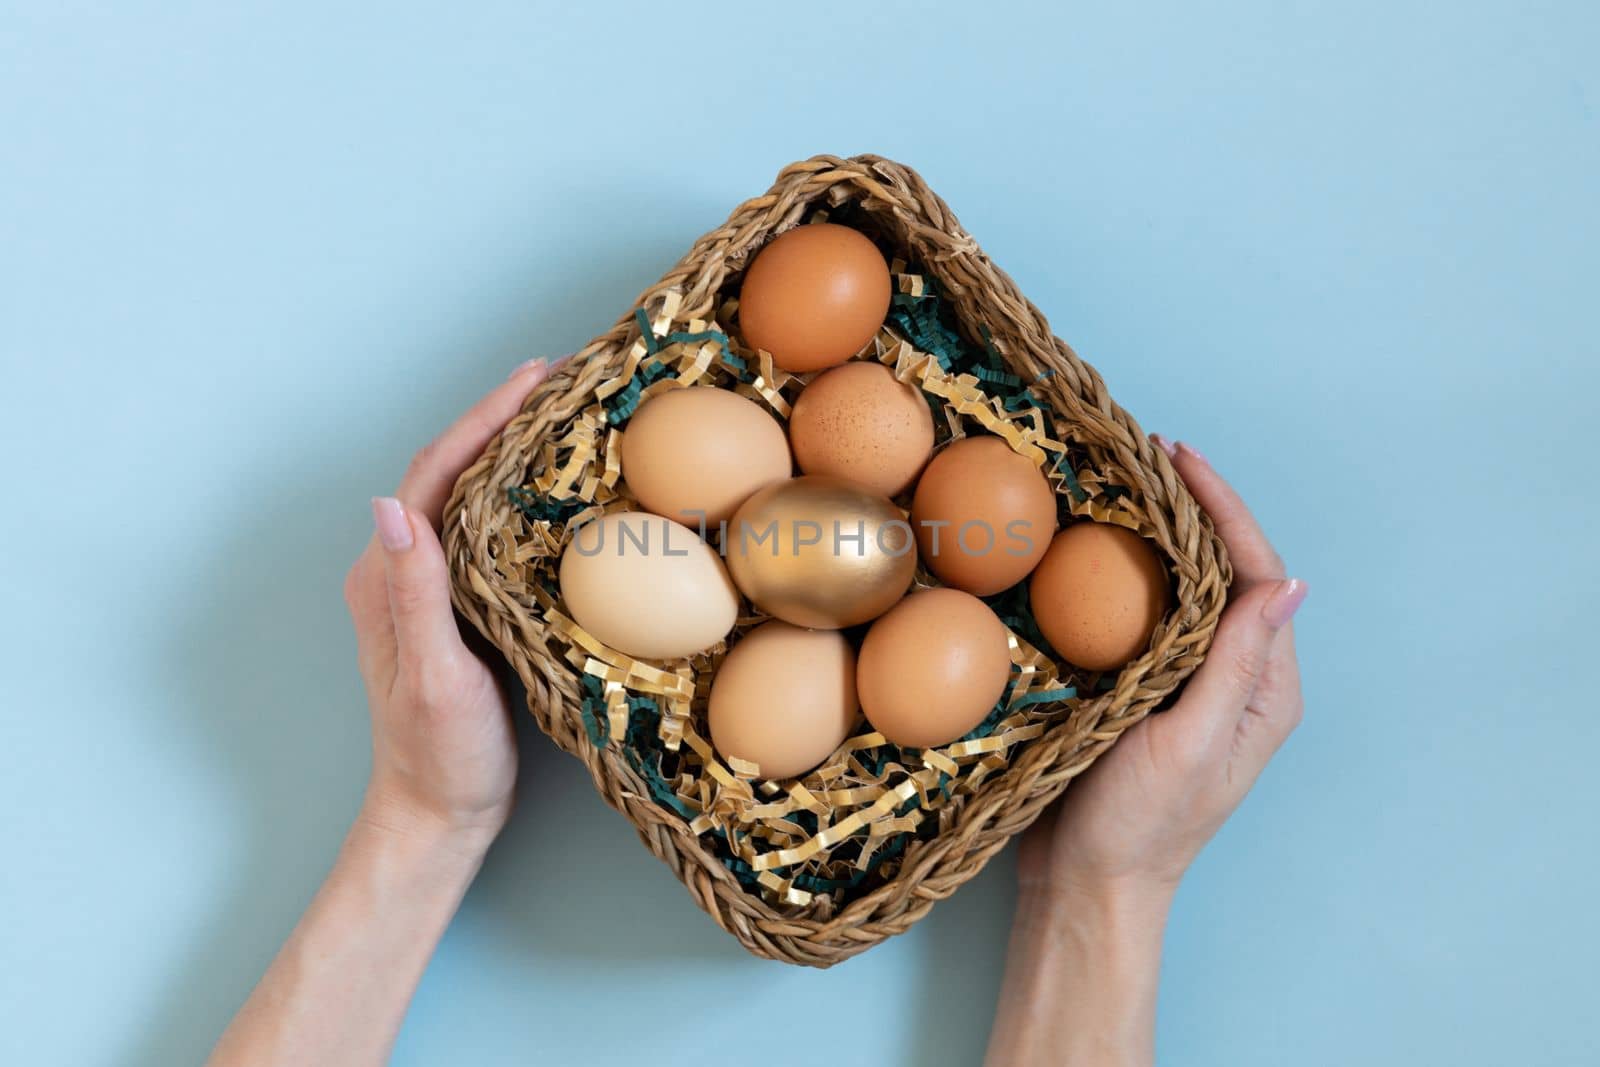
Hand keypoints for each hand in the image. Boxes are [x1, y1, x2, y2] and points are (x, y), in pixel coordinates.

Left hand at [342, 357, 562, 848]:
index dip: (482, 419)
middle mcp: (401, 571)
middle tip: (564, 378)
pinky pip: (490, 531)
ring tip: (567, 414)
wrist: (437, 816)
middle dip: (502, 417)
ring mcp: (430, 589)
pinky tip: (559, 488)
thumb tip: (389, 505)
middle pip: (452, 470)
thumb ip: (414, 594)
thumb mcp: (432, 677)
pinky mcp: (460, 608)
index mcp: (388, 577)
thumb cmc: (439, 757)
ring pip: (472, 496)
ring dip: (512, 448)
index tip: (535, 378)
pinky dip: (522, 494)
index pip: (433, 474)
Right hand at [1017, 437, 1307, 905]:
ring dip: (1161, 536)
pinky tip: (1094, 552)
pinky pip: (1147, 618)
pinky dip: (1126, 576)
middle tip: (1145, 456)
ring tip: (1124, 486)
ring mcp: (1190, 685)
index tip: (1178, 459)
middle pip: (1226, 572)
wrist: (1088, 887)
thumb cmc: (1140, 825)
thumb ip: (1237, 664)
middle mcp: (1235, 679)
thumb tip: (1290, 584)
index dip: (1222, 510)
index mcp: (1263, 689)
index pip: (1256, 575)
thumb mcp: (1191, 742)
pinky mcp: (1145, 693)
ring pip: (1187, 590)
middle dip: (1193, 509)